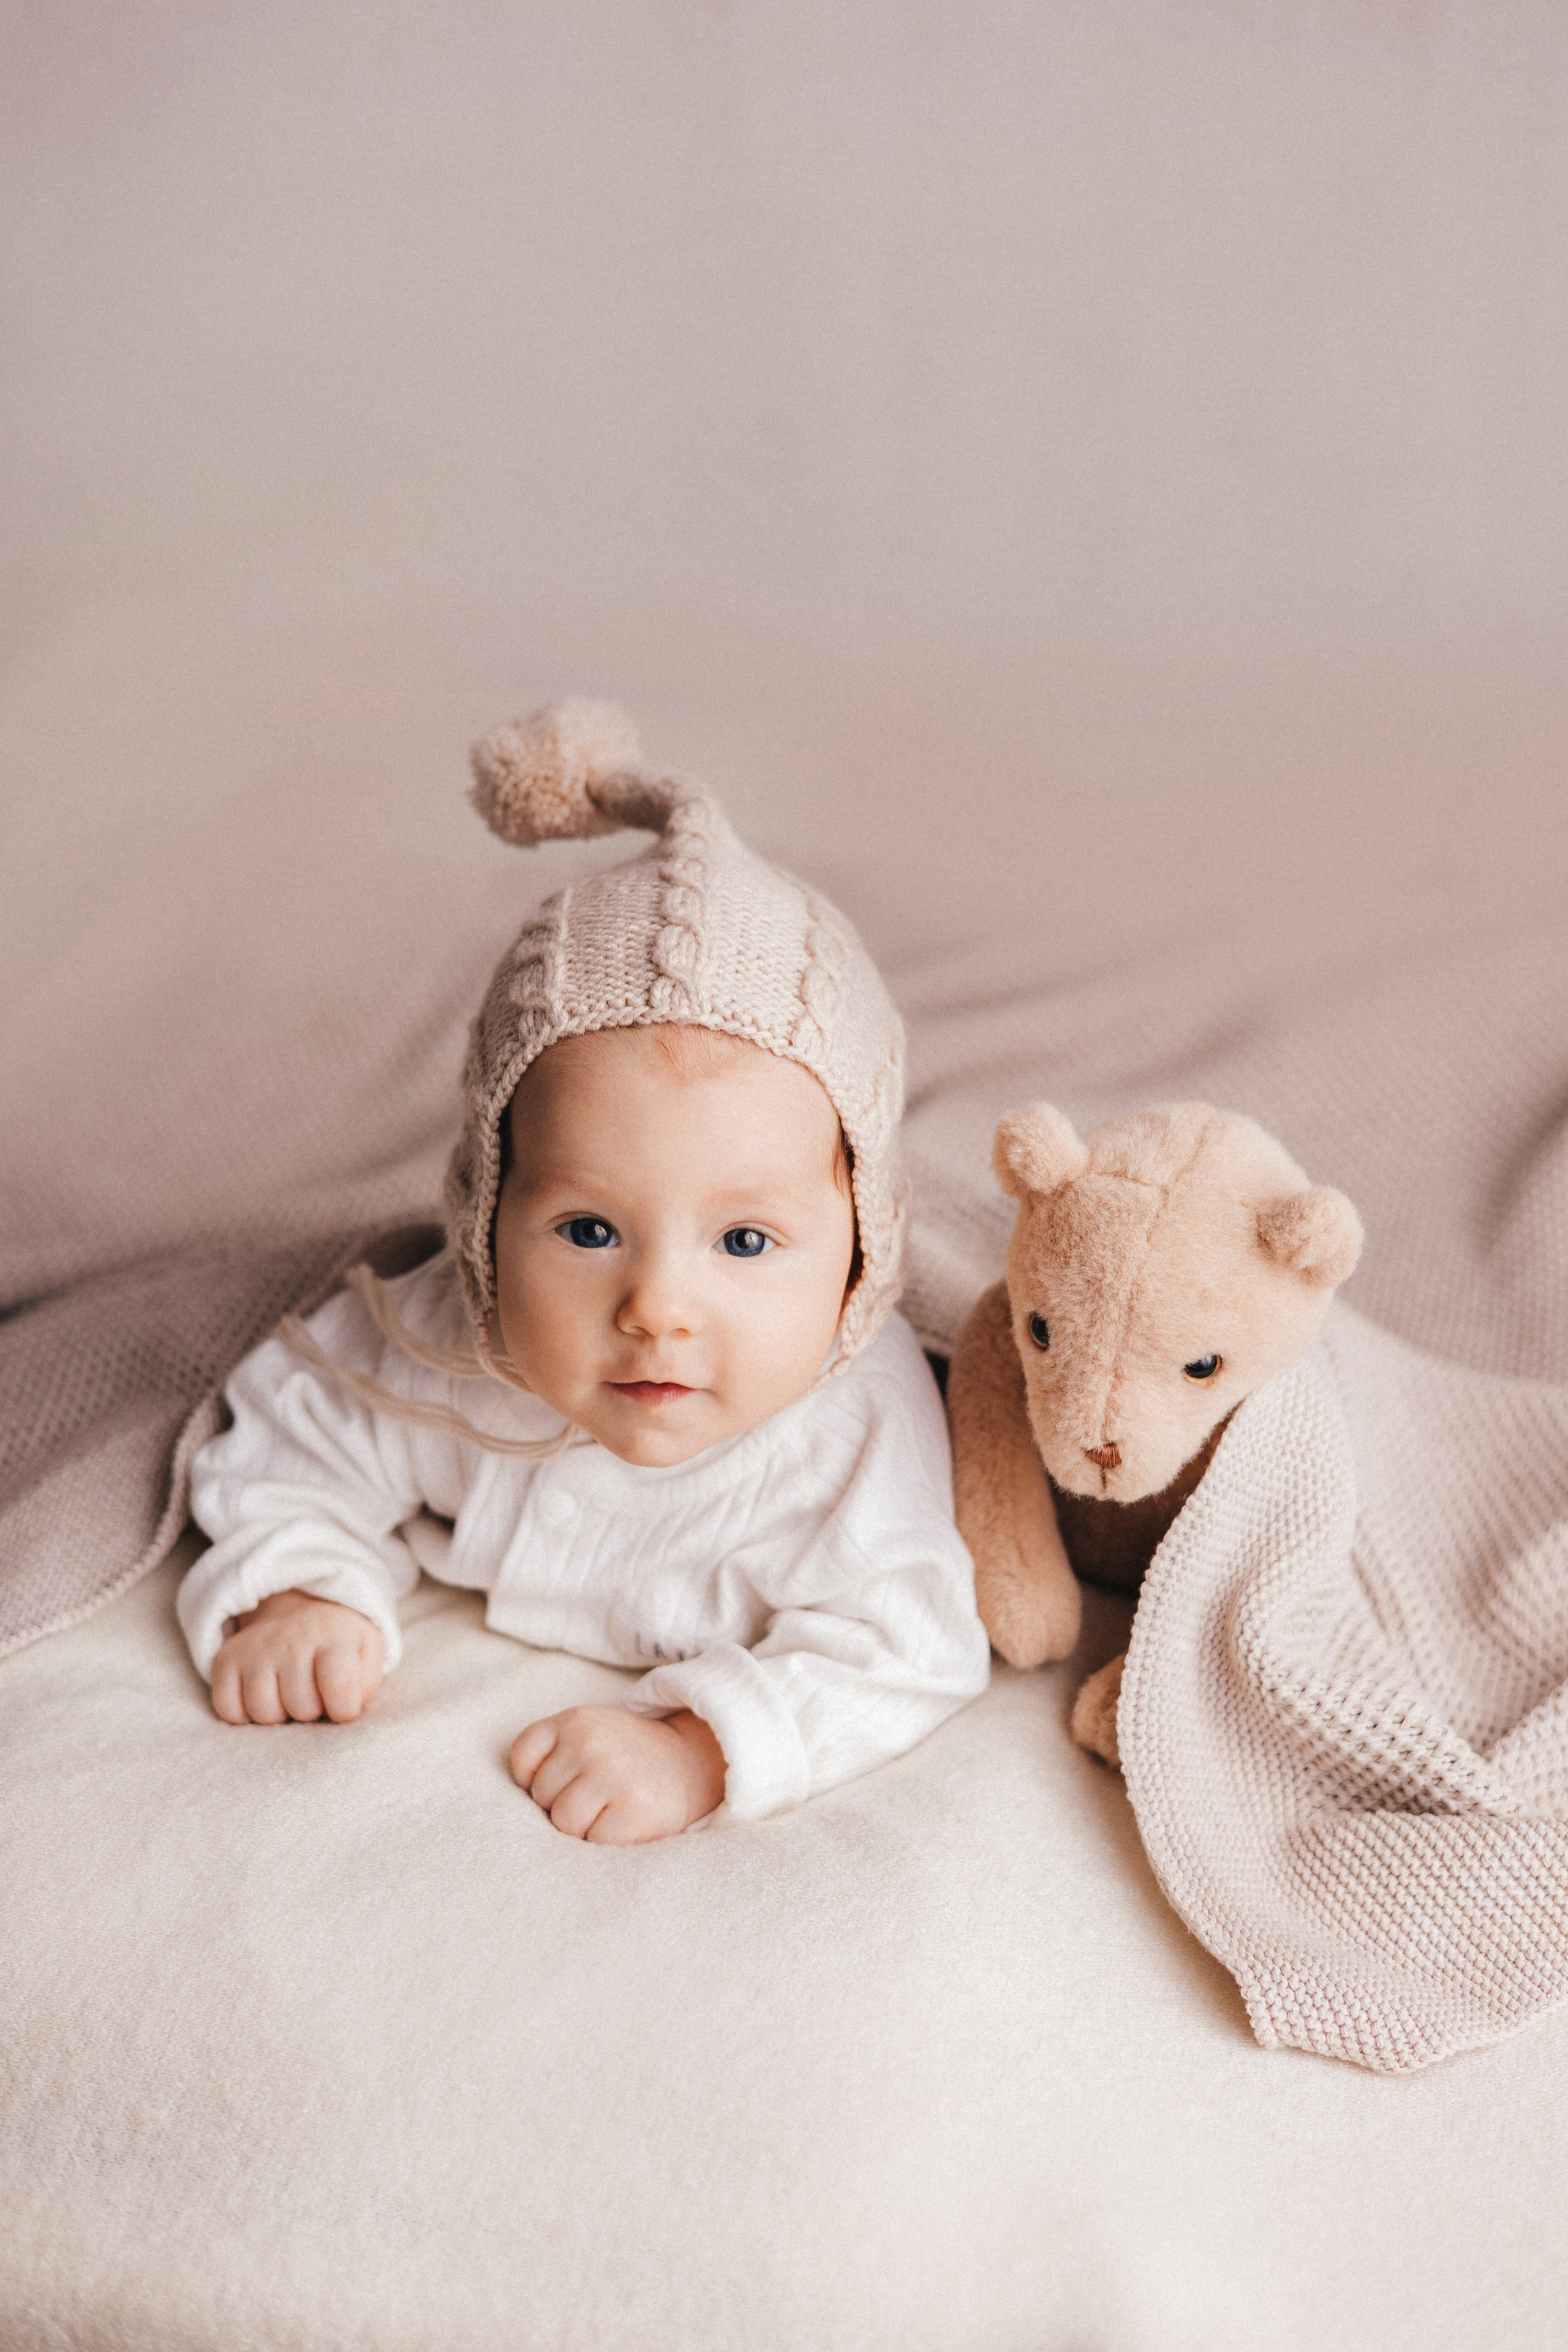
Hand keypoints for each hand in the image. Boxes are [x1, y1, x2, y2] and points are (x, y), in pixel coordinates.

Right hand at [210, 1589, 384, 1725]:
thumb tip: (344, 1712)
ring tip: (289, 1695)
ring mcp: (256, 1648)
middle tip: (314, 1693)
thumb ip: (366, 1683)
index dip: (344, 1710)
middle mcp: (292, 1639)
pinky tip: (263, 1696)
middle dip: (312, 1712)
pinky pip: (228, 1709)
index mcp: (334, 1635)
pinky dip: (243, 1714)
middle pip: (301, 1707)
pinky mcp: (226, 1660)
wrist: (300, 1610)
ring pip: (264, 1713)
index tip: (343, 1706)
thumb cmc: (339, 1642)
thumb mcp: (367, 1651)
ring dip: (279, 1715)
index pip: (339, 1686)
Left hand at [510, 1706, 725, 1843]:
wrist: (690, 1763)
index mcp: (574, 1720)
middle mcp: (589, 1742)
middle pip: (542, 1797)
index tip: (563, 1780)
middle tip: (598, 1794)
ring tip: (610, 1809)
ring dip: (583, 1826)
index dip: (535, 1779)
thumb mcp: (587, 1734)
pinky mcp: (632, 1810)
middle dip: (563, 1804)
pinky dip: (606, 1840)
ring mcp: (611, 1775)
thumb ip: (551, 1754)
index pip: (523, 1756)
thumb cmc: (625, 1758)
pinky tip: (625, 1821)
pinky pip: (592, 1842)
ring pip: (563, 1823)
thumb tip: (518, 1809)